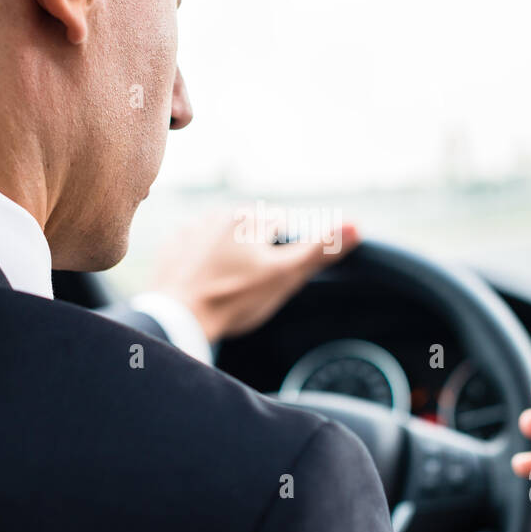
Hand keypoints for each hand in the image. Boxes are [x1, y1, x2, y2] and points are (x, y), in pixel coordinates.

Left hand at [148, 207, 360, 342]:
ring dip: (233, 255)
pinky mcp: (173, 247)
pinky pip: (198, 248)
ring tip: (231, 287)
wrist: (177, 317)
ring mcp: (192, 229)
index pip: (284, 226)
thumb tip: (357, 224)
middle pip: (254, 231)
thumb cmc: (233, 299)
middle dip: (260, 254)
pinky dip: (206, 261)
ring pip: (226, 237)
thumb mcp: (284, 276)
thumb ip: (319, 250)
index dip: (286, 253)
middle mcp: (218, 214)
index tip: (276, 276)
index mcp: (248, 217)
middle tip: (254, 287)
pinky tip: (208, 283)